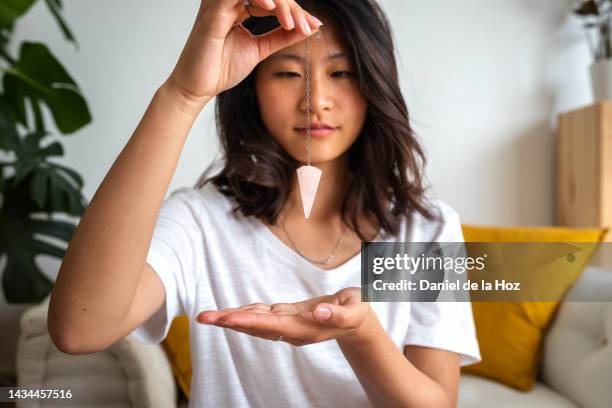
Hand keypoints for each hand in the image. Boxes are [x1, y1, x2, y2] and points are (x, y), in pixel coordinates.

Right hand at [166, 0, 322, 107]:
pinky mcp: (212, 12)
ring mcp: (219, 4)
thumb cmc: (221, 68)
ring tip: (292, 23)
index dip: (295, 11)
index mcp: (239, 7)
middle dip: (292, 7)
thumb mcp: (261, 49)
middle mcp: (229, 1)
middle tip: (307, 26)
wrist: (198, 87)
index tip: (313, 26)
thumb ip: (282, 36)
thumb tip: (310, 26)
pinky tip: (272, 8)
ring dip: (280, 3)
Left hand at [196, 287, 375, 345]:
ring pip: (255, 323)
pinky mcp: (287, 319)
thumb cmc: (357, 312)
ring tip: (208, 316)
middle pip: (256, 327)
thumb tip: (318, 312)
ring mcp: (288, 327)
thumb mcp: (354, 310)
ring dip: (231, 319)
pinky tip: (230, 312)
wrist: (357, 323)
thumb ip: (338, 313)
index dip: (249, 321)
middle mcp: (292, 331)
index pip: (272, 325)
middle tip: (203, 318)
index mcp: (306, 328)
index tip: (228, 318)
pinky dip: (245, 312)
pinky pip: (261, 317)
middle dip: (229, 322)